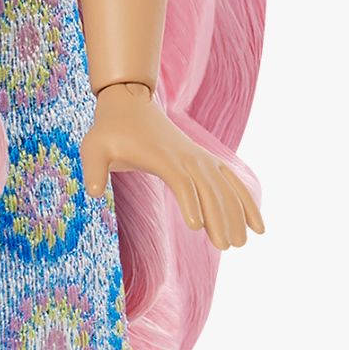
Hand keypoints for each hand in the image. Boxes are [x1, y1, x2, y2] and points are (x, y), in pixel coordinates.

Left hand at [79, 85, 263, 253]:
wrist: (130, 103)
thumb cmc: (110, 130)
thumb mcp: (93, 147)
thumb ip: (91, 169)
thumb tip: (91, 192)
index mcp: (163, 157)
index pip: (182, 181)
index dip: (190, 201)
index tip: (197, 227)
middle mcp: (187, 157)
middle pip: (210, 188)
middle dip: (220, 216)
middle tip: (226, 246)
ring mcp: (199, 158)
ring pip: (225, 187)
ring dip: (236, 213)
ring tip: (241, 244)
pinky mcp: (204, 161)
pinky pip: (231, 182)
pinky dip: (246, 200)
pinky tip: (257, 225)